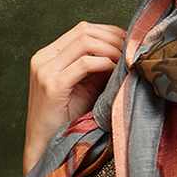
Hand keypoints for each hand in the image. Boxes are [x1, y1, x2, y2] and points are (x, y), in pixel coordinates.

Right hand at [23, 20, 125, 174]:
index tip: (130, 43)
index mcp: (48, 55)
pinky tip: (116, 72)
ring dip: (111, 49)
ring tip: (126, 62)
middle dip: (114, 38)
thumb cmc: (68, 119)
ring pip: (85, 42)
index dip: (110, 32)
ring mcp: (45, 70)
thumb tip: (127, 51)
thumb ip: (98, 67)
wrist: (46, 147)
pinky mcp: (52, 85)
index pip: (82, 30)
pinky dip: (105, 64)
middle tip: (133, 51)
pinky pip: (84, 63)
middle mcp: (43, 58)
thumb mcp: (84, 86)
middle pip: (84, 31)